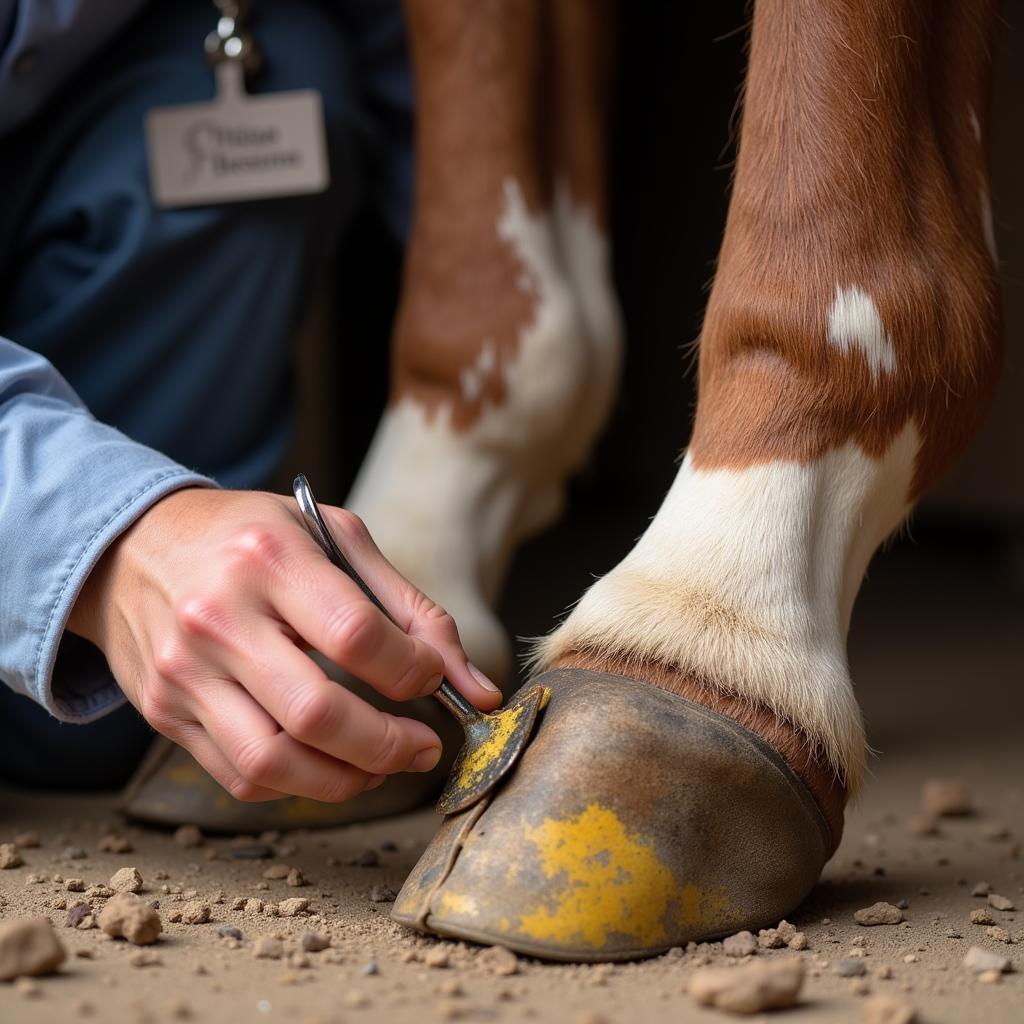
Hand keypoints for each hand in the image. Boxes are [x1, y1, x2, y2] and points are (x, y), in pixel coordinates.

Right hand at [67, 488, 501, 802]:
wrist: (134, 548)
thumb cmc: (253, 538)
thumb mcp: (335, 540)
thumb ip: (411, 610)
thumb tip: (478, 688)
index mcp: (270, 559)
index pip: (356, 636)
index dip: (412, 671)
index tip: (433, 679)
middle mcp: (219, 618)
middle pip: (317, 713)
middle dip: (390, 745)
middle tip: (425, 746)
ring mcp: (185, 672)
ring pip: (274, 761)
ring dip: (348, 780)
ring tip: (383, 765)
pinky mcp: (165, 712)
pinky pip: (240, 775)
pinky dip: (298, 785)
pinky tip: (329, 764)